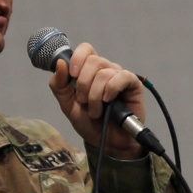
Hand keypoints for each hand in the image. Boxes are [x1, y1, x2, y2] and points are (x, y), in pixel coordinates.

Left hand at [48, 43, 145, 159]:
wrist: (106, 143)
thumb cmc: (89, 123)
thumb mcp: (67, 105)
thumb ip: (59, 85)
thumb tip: (60, 63)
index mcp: (89, 71)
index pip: (86, 50)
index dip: (77, 58)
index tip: (72, 75)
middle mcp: (105, 70)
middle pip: (93, 60)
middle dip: (83, 83)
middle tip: (83, 101)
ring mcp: (119, 76)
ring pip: (104, 72)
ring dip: (95, 95)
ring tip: (95, 111)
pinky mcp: (132, 85)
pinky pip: (121, 77)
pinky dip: (111, 89)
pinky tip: (108, 101)